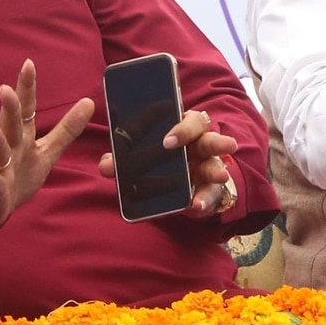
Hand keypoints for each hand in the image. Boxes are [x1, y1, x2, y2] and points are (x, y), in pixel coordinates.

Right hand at [0, 59, 94, 233]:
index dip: (27, 88)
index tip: (28, 64)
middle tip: (6, 89)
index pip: (25, 109)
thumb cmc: (16, 174)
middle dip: (8, 108)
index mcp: (21, 137)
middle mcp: (8, 148)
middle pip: (9, 124)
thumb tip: (90, 102)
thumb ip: (66, 129)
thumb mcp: (46, 151)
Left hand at [98, 109, 236, 218]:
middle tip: (216, 145)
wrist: (169, 189)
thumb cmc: (152, 160)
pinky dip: (204, 200)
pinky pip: (211, 194)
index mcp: (181, 130)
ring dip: (217, 170)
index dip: (181, 127)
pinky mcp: (209, 190)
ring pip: (217, 165)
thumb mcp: (135, 158)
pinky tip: (197, 204)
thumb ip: (120, 159)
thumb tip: (106, 165)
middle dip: (213, 141)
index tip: (168, 140)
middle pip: (208, 138)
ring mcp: (207, 167)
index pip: (188, 120)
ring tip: (219, 175)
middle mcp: (198, 146)